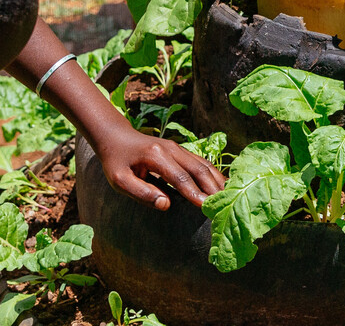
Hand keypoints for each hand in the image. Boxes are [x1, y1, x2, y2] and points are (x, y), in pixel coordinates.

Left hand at [96, 129, 225, 210]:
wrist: (116, 137)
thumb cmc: (116, 162)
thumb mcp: (119, 181)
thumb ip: (141, 193)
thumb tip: (165, 204)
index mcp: (156, 156)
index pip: (180, 177)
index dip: (194, 193)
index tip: (206, 207)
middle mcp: (171, 148)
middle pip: (198, 169)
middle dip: (212, 188)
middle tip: (224, 206)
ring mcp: (178, 148)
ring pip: (204, 164)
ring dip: (216, 181)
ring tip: (228, 198)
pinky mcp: (181, 151)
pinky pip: (201, 162)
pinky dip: (213, 174)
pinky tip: (222, 186)